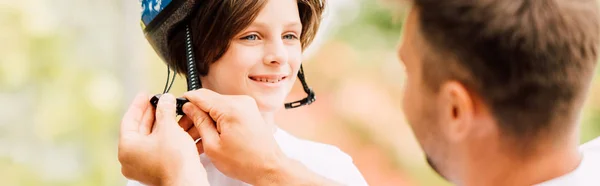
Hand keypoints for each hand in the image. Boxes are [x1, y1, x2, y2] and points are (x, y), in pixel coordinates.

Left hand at [118, 93, 208, 185]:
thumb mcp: (169, 128)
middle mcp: (131, 158)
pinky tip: (177, 127)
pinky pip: (159, 148)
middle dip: (153, 114)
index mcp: (127, 147)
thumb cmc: (175, 160)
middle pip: (140, 129)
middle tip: (159, 102)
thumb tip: (165, 99)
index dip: (139, 105)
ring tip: (171, 112)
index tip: (145, 95)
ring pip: (152, 139)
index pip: (129, 120)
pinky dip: (167, 137)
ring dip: (163, 124)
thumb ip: (165, 110)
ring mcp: (143, 166)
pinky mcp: (156, 169)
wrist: (187, 181)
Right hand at [181, 89, 340, 185]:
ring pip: (216, 107)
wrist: (268, 168)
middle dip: (194, 114)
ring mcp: (246, 106)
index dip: (185, 102)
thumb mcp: (213, 145)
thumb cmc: (246, 162)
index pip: (200, 95)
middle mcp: (240, 102)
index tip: (176, 110)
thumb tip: (189, 108)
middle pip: (208, 101)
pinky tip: (208, 136)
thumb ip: (199, 122)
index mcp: (231, 108)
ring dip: (205, 120)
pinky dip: (216, 122)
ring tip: (195, 138)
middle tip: (184, 129)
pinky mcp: (248, 112)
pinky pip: (227, 112)